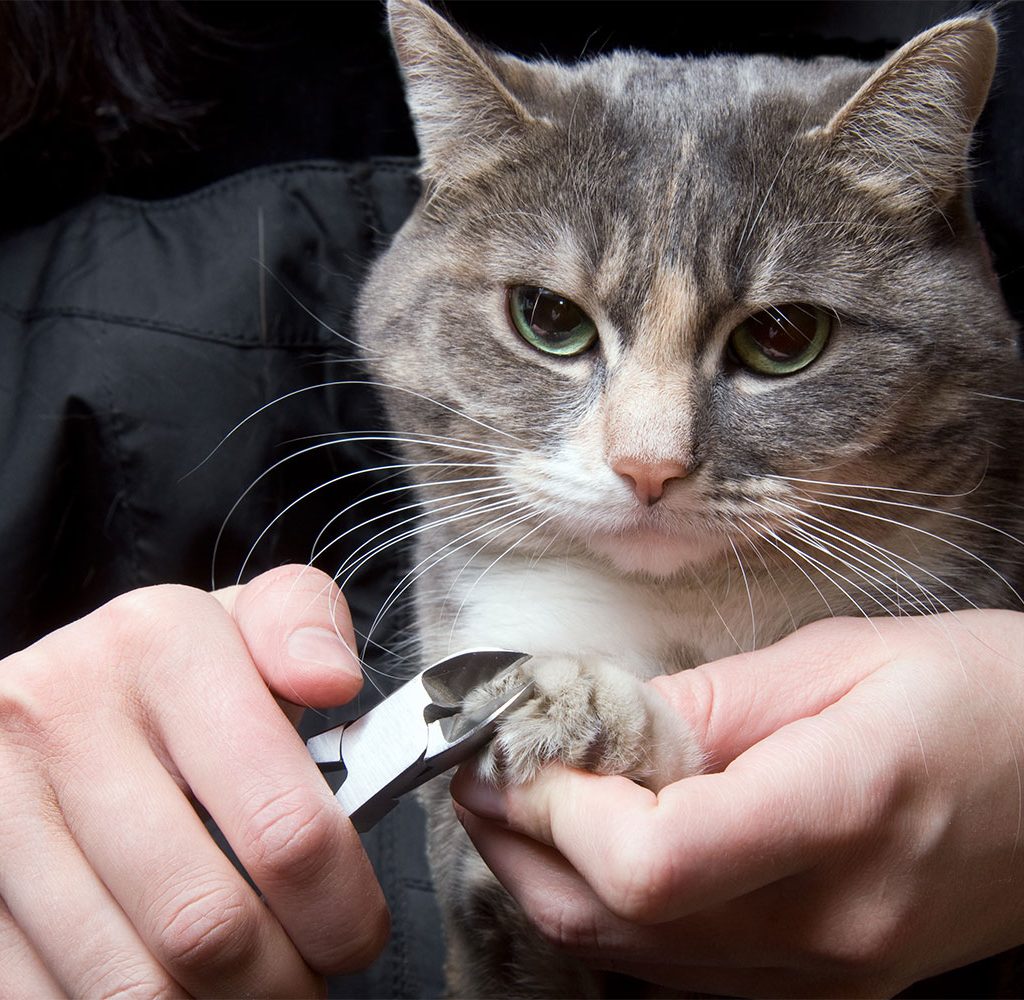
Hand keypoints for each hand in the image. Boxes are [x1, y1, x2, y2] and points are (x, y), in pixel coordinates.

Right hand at [0, 566, 387, 997]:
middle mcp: (59, 717)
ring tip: (242, 987)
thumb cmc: (176, 669)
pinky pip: (40, 997)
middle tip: (303, 981)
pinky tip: (161, 984)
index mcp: (159, 648)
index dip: (340, 908)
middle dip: (277, 982)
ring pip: (123, 984)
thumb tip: (333, 681)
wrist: (54, 691)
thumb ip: (307, 627)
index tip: (356, 936)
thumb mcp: (248, 619)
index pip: (285, 824)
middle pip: (204, 923)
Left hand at [453, 612, 1023, 997]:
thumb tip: (595, 722)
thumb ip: (704, 700)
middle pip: (618, 919)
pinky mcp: (826, 981)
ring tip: (517, 800)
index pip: (654, 859)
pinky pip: (680, 966)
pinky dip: (611, 910)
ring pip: (634, 953)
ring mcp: (829, 971)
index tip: (512, 749)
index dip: (557, 809)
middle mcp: (831, 925)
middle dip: (519, 842)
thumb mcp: (838, 659)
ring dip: (551, 877)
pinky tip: (591, 847)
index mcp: (842, 815)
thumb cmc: (978, 694)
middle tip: (483, 769)